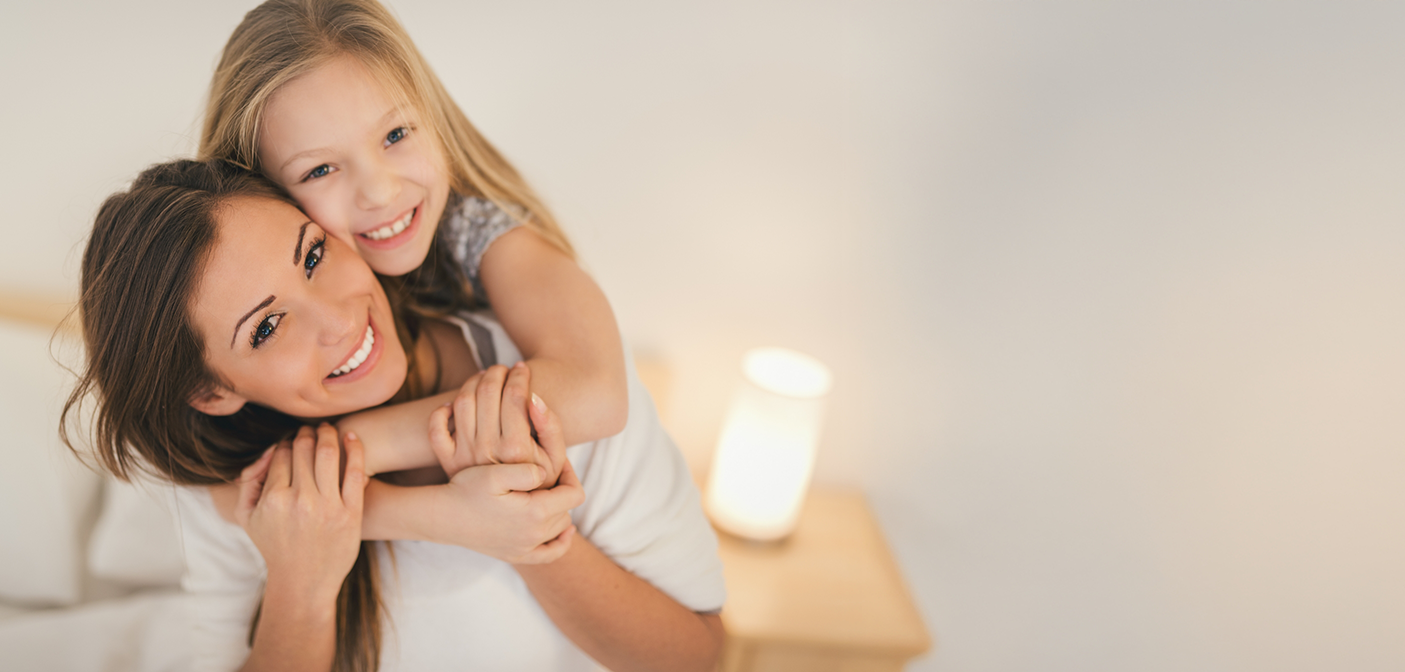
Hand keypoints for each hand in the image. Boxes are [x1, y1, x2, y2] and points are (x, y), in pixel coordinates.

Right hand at [234, 424, 367, 600]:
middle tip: (309, 429)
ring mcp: (327, 507)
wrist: (304, 581)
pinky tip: (352, 436)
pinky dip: (355, 449)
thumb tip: (269, 449)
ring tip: (328, 429)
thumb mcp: (246, 517)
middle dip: (305, 433)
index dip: (285, 442)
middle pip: (303, 449)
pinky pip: (356, 472)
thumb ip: (248, 480)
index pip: (280, 454)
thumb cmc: (274, 545)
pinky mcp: (350, 513)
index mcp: (273, 499)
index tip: (290, 440)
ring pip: (328, 454)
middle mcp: (300, 501)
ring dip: (328, 434)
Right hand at [425, 458, 584, 563]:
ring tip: (546, 492)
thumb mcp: (495, 473)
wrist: (442, 517)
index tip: (559, 461)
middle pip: (567, 510)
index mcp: (534, 512)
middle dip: (562, 490)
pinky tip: (564, 531)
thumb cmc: (466, 489)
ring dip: (558, 509)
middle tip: (548, 473)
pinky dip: (561, 542)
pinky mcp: (515, 556)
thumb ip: (526, 471)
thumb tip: (547, 474)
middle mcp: (534, 534)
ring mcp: (525, 548)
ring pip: (560, 527)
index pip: (574, 494)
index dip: (571, 474)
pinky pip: (550, 555)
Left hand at [429, 362, 565, 487]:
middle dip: (497, 373)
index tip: (523, 368)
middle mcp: (486, 450)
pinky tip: (457, 404)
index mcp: (515, 448)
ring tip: (486, 379)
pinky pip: (436, 428)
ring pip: (462, 402)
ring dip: (473, 382)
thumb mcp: (556, 458)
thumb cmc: (539, 483)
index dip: (520, 376)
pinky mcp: (448, 462)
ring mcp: (464, 455)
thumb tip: (534, 397)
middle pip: (487, 392)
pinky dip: (442, 410)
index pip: (514, 396)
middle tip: (504, 369)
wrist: (512, 516)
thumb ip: (551, 426)